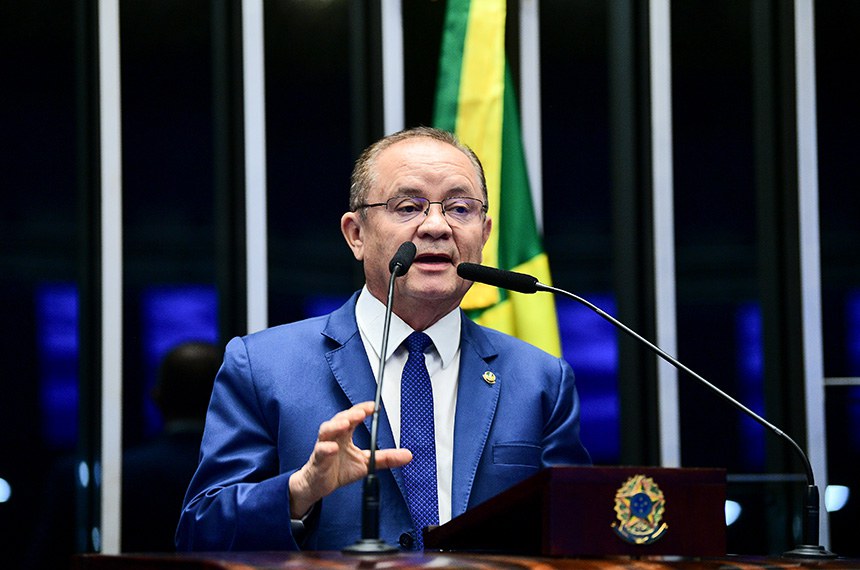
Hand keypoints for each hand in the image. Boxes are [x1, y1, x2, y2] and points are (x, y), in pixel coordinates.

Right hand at [288, 401, 411, 516]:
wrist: (318, 485)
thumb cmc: (339, 469)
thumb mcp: (366, 463)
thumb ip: (386, 458)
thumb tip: (408, 455)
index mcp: (346, 434)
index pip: (353, 416)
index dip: (362, 409)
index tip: (374, 407)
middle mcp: (334, 436)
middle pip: (340, 419)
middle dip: (351, 414)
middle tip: (362, 412)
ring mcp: (324, 447)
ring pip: (326, 431)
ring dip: (336, 425)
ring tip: (346, 423)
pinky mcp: (317, 460)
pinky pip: (320, 452)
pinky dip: (325, 449)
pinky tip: (332, 448)